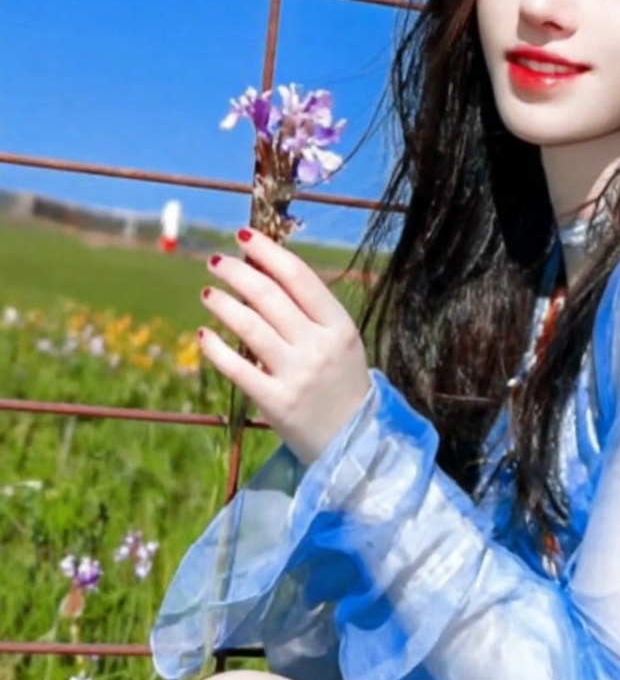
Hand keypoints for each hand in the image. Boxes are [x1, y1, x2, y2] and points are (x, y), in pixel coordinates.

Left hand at [198, 227, 371, 466]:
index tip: (243, 237)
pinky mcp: (275, 402)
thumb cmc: (342, 384)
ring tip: (207, 293)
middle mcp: (318, 347)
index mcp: (339, 326)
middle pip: (269, 296)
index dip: (268, 251)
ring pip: (249, 327)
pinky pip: (237, 368)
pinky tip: (203, 334)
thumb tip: (264, 269)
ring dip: (223, 303)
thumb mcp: (340, 341)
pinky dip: (215, 347)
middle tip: (215, 262)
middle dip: (237, 272)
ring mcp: (296, 375)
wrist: (356, 442)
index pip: (299, 277)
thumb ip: (309, 310)